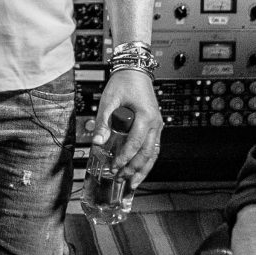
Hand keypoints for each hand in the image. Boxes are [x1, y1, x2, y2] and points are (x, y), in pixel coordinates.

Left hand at [89, 67, 162, 196]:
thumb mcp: (109, 100)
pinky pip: (153, 148)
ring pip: (153, 153)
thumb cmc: (124, 83)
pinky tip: (140, 171)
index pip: (135, 143)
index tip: (114, 167)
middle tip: (120, 178)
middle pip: (147, 153)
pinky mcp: (155, 126)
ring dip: (143, 169)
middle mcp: (155, 123)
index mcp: (145, 116)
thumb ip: (103, 122)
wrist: (135, 71)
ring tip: (132, 183)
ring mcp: (157, 125)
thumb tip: (98, 142)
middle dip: (133, 168)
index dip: (124, 157)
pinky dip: (147, 161)